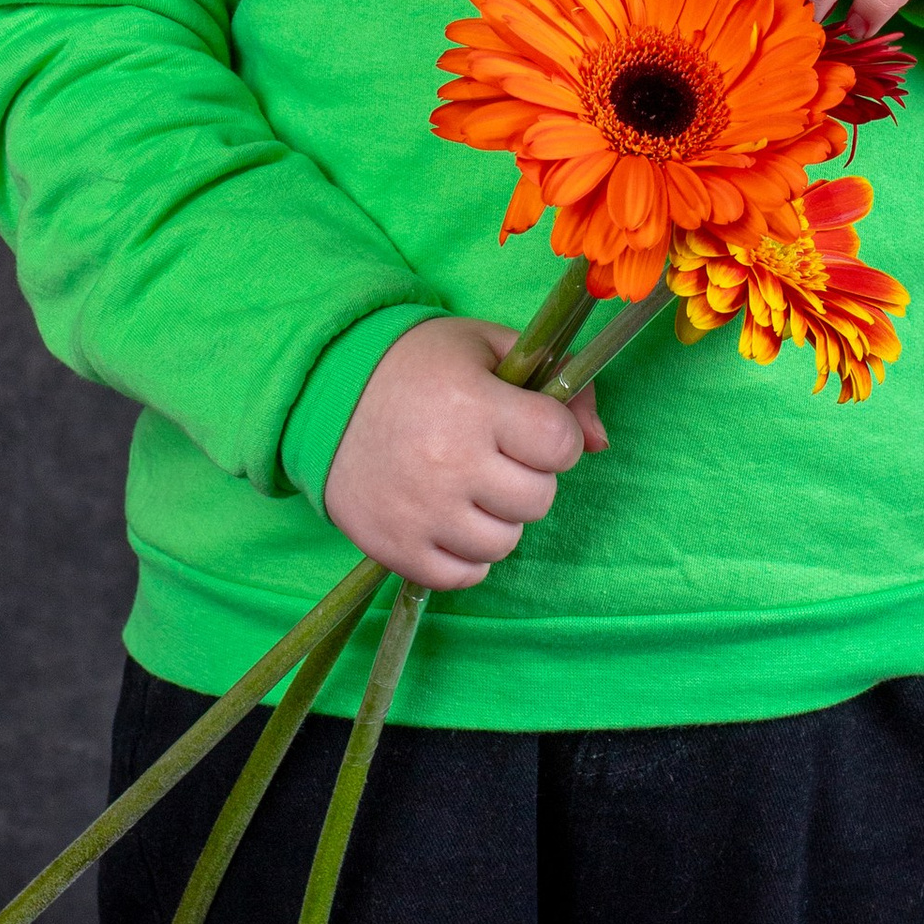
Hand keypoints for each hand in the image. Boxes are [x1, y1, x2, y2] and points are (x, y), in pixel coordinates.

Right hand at [322, 317, 609, 589]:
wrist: (323, 395)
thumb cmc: (417, 366)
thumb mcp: (488, 348)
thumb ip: (557, 382)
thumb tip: (601, 442)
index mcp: (475, 404)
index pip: (560, 445)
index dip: (555, 437)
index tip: (530, 426)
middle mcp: (450, 463)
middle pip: (538, 498)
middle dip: (528, 475)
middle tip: (494, 452)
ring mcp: (422, 513)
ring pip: (506, 541)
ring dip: (499, 516)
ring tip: (470, 484)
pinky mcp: (397, 549)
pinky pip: (466, 575)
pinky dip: (467, 553)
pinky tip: (450, 516)